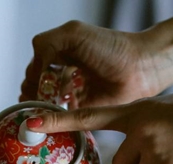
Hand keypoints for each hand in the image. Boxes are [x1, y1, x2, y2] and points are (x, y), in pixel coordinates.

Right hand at [20, 21, 161, 106]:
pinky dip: (54, 120)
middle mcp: (62, 75)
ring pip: (45, 106)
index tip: (36, 86)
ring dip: (43, 108)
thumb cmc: (110, 47)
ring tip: (47, 109)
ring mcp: (70, 94)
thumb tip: (32, 73)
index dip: (32, 79)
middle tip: (40, 101)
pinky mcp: (81, 111)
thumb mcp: (72, 34)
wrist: (140, 68)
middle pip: (35, 90)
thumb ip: (45, 45)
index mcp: (58, 55)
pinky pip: (61, 120)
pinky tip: (55, 117)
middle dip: (34, 96)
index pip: (33, 70)